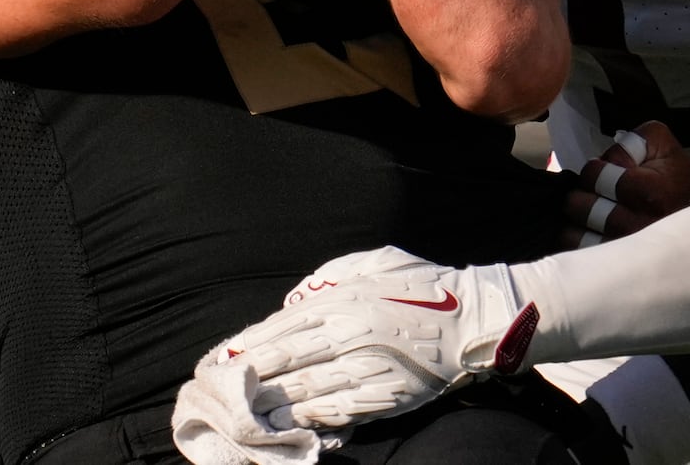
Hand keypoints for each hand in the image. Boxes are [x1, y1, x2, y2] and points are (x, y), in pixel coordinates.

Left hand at [187, 246, 537, 429]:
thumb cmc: (421, 287)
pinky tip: (285, 425)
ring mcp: (365, 369)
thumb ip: (329, 277)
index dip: (246, 347)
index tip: (219, 361)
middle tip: (217, 390)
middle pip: (284, 360)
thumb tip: (292, 302)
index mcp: (343, 299)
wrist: (473, 319)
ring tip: (240, 414)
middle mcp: (348, 334)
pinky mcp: (383, 397)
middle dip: (247, 377)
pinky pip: (335, 412)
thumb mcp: (372, 263)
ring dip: (268, 404)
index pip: (280, 326)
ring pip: (303, 391)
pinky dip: (306, 420)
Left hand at [563, 122, 689, 244]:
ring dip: (576, 221)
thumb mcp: (664, 145)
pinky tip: (589, 232)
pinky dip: (577, 242)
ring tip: (591, 215)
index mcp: (648, 194)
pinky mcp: (617, 269)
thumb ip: (633, 140)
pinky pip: (579, 256)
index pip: (593, 175)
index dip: (595, 169)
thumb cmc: (680, 180)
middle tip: (596, 194)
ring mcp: (624, 253)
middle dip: (582, 194)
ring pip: (572, 235)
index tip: (607, 174)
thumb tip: (608, 158)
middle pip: (578, 206)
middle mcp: (635, 227)